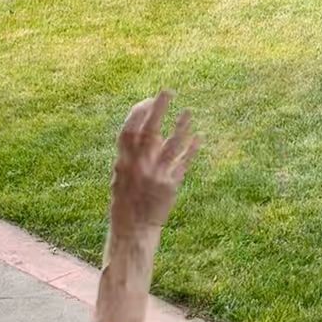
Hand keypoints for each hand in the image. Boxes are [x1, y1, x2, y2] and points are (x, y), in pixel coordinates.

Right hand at [108, 91, 199, 239]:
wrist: (133, 229)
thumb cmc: (127, 199)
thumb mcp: (123, 175)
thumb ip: (137, 154)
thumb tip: (153, 132)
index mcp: (123, 162)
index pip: (129, 131)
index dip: (138, 113)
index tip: (149, 100)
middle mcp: (138, 166)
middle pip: (149, 132)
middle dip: (158, 109)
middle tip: (169, 91)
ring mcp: (155, 176)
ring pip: (170, 146)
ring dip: (180, 127)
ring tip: (189, 111)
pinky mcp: (170, 186)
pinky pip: (183, 164)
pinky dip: (191, 150)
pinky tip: (199, 138)